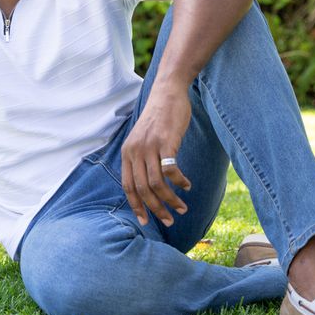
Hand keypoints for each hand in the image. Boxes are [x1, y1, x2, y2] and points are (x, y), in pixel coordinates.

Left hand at [120, 90, 192, 226]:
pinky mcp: (166, 142)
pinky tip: (187, 185)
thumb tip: (147, 185)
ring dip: (171, 200)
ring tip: (182, 208)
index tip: (144, 221)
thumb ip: (141, 158)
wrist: (167, 93)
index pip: (127, 186)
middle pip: (143, 189)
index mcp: (127, 153)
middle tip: (169, 220)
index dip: (136, 206)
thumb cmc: (158, 118)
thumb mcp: (142, 139)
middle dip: (156, 209)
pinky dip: (180, 182)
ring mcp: (150, 146)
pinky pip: (171, 170)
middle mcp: (135, 151)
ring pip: (157, 183)